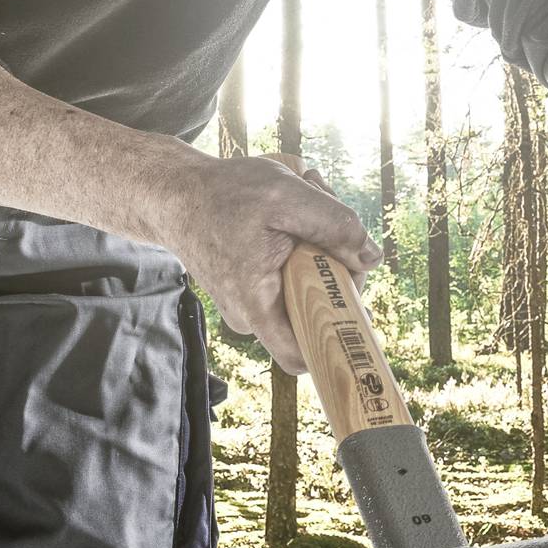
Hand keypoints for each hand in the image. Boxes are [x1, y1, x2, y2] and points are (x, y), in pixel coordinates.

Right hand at [157, 155, 381, 372]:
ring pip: (310, 284)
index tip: (358, 307)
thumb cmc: (225, 193)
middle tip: (324, 213)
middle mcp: (252, 315)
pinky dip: (302, 241)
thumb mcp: (288, 195)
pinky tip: (290, 211)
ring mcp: (252, 303)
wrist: (177, 193)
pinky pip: (294, 274)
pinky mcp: (254, 288)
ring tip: (302, 202)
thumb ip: (335, 225)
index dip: (338, 337)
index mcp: (257, 305)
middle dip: (335, 259)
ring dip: (319, 244)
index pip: (304, 355)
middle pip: (319, 306)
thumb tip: (371, 258)